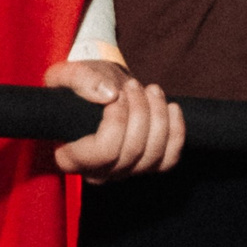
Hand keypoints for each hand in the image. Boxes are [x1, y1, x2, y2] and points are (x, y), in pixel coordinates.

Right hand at [43, 58, 185, 182]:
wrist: (101, 90)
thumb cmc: (79, 86)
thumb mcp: (69, 74)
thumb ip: (82, 80)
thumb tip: (109, 94)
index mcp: (70, 157)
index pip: (102, 152)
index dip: (117, 119)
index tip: (116, 93)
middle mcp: (97, 173)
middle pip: (132, 152)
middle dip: (139, 111)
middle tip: (133, 84)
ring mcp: (124, 173)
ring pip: (153, 156)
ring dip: (159, 117)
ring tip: (151, 90)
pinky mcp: (146, 167)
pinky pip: (170, 159)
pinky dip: (176, 132)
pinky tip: (171, 107)